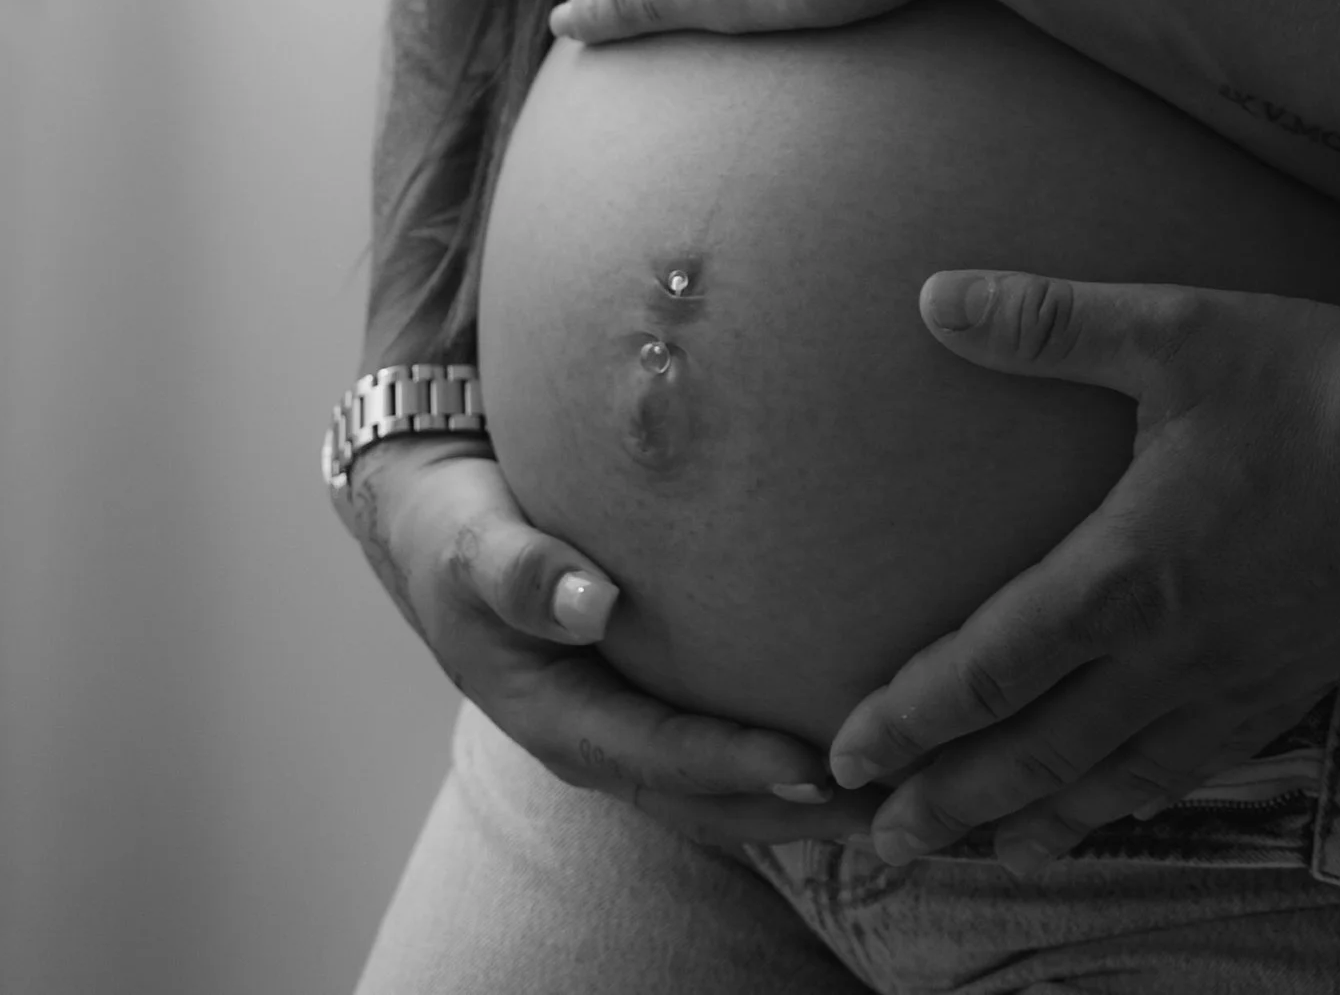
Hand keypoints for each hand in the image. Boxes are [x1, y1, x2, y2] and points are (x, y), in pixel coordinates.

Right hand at [341, 440, 874, 838]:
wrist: (438, 527)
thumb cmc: (458, 530)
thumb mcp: (471, 544)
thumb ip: (522, 572)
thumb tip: (592, 604)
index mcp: (555, 717)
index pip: (658, 756)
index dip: (732, 765)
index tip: (812, 763)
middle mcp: (599, 742)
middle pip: (707, 801)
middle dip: (797, 812)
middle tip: (895, 810)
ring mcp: (627, 730)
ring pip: (725, 791)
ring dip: (808, 802)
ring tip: (902, 798)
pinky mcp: (653, 703)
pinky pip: (725, 748)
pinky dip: (788, 760)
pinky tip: (856, 740)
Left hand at [824, 273, 1339, 870]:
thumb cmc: (1319, 387)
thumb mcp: (1177, 330)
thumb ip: (1049, 322)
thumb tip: (934, 296)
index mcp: (1128, 574)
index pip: (990, 667)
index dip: (910, 717)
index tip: (844, 753)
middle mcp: (1173, 655)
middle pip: (1037, 755)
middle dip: (951, 803)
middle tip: (877, 845)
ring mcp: (1238, 683)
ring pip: (1115, 780)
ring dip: (1036, 821)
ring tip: (985, 853)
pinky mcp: (1297, 685)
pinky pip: (1195, 767)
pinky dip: (1135, 799)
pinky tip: (1121, 803)